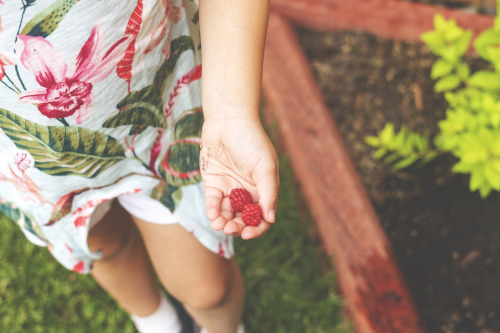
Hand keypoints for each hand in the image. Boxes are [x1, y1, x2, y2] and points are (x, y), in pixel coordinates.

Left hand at [200, 114, 278, 238]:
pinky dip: (213, 211)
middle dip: (238, 227)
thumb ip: (269, 192)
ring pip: (227, 213)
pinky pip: (213, 202)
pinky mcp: (212, 183)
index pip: (261, 217)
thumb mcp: (265, 166)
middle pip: (243, 218)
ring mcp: (229, 188)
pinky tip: (213, 215)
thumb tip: (270, 218)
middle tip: (231, 229)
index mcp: (263, 189)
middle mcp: (247, 192)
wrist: (228, 119)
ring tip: (219, 225)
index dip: (256, 228)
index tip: (248, 234)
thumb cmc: (252, 140)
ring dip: (224, 222)